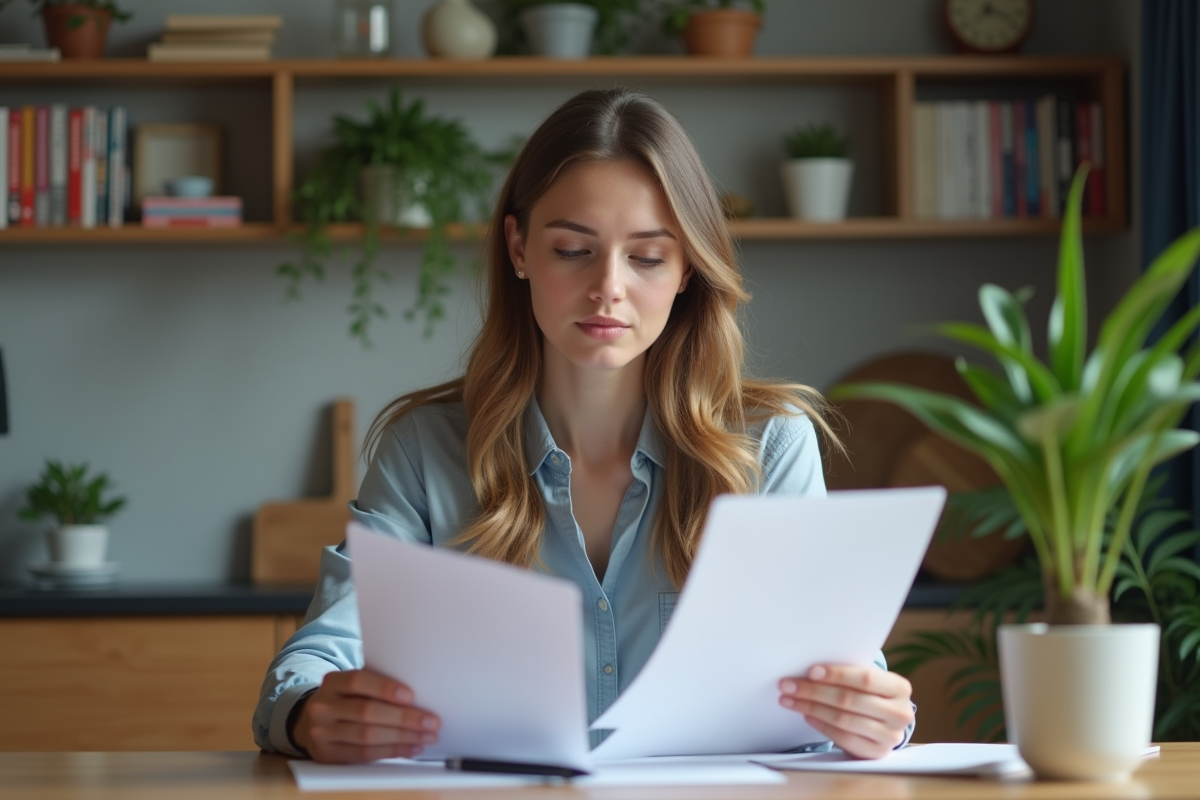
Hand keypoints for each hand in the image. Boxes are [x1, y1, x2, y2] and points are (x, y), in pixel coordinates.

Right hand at [291, 668, 440, 762]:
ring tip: (425, 737)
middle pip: (366, 712)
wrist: (309, 721)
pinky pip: (364, 755)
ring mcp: (321, 732)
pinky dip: (391, 751)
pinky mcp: (327, 754)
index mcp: (332, 682)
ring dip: (402, 738)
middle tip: (430, 722)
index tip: (411, 695)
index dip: (385, 688)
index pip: (358, 681)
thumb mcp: (352, 686)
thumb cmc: (344, 699)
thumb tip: (417, 694)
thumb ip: (375, 685)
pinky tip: (410, 748)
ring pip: (367, 736)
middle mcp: (323, 707)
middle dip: (403, 718)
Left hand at [778, 664, 913, 758]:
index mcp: (900, 688)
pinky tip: (807, 716)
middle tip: (788, 685)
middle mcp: (900, 713)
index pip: (866, 678)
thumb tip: (810, 669)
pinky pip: (842, 738)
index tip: (810, 671)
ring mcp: (890, 736)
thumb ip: (849, 675)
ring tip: (790, 700)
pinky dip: (821, 725)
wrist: (885, 725)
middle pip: (849, 699)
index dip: (837, 674)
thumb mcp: (869, 682)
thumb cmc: (871, 695)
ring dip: (811, 708)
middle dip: (814, 691)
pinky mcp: (876, 753)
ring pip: (842, 719)